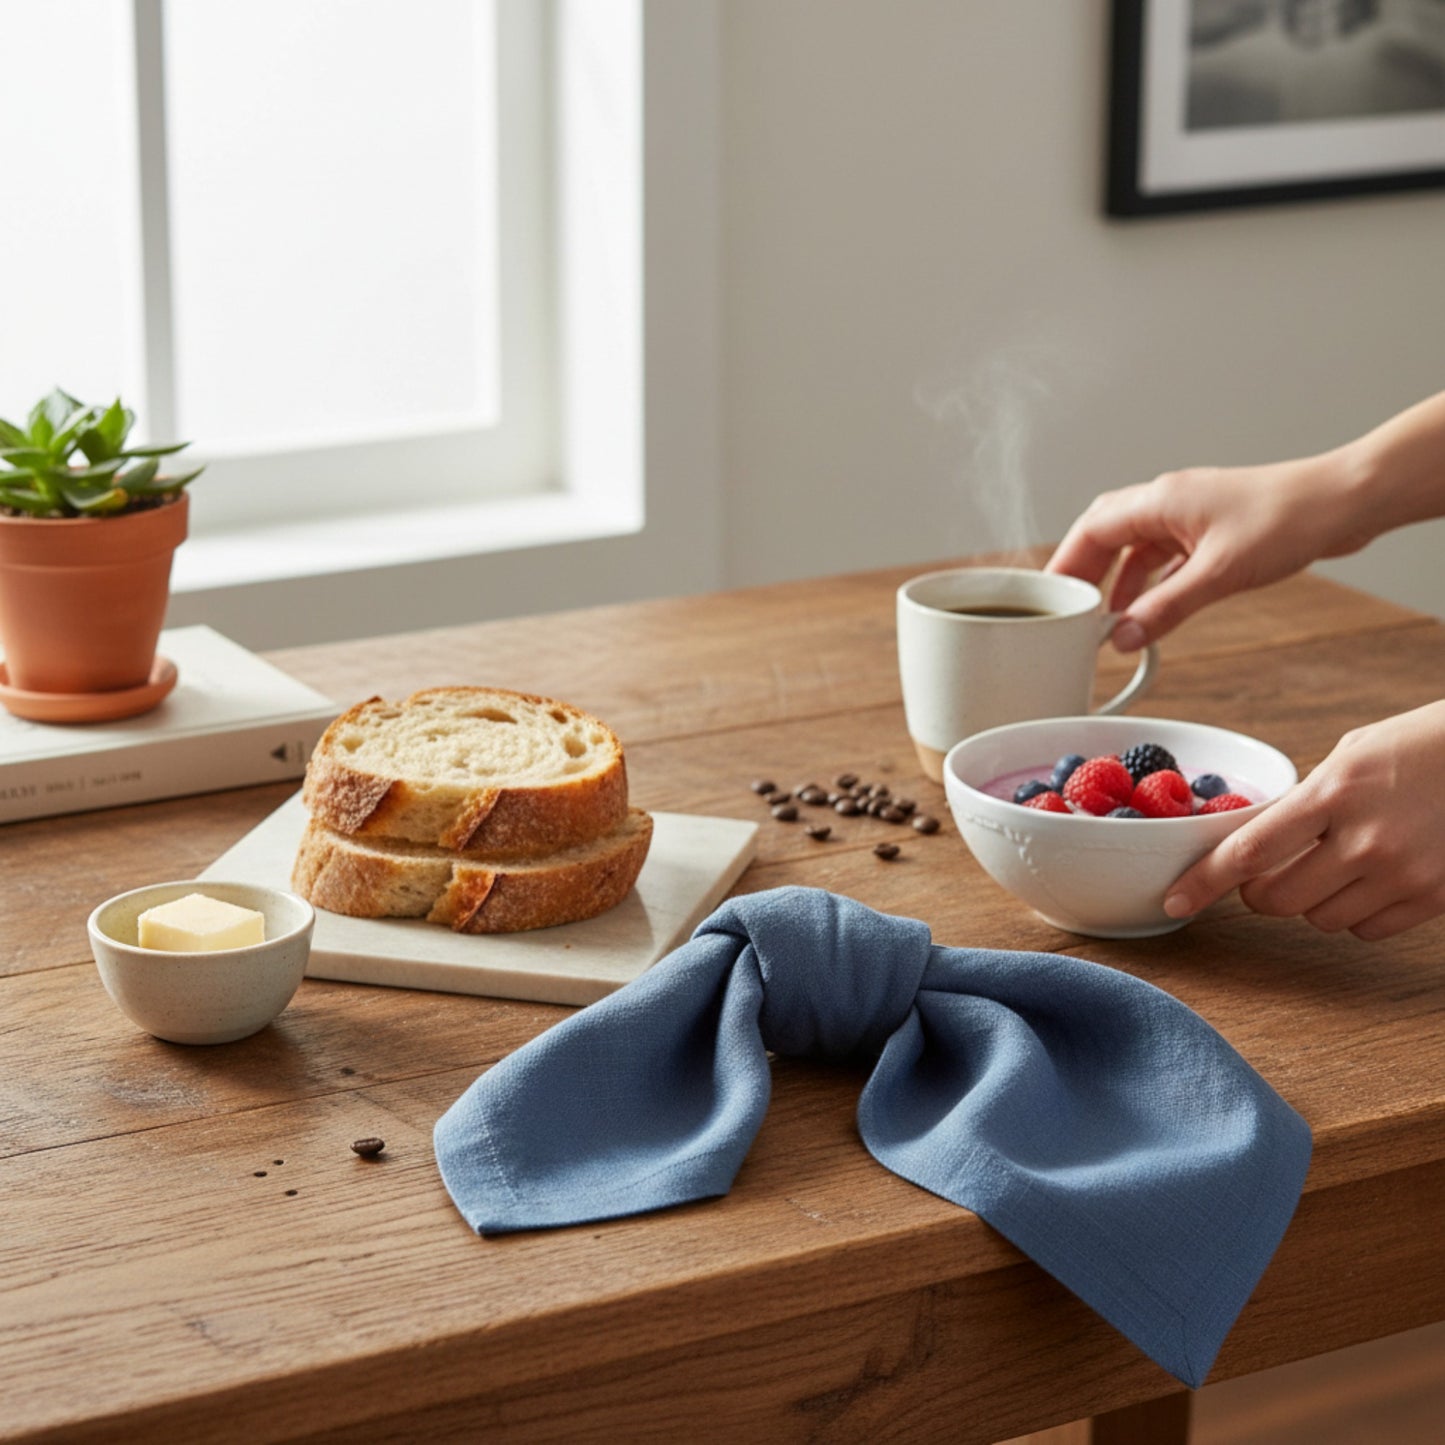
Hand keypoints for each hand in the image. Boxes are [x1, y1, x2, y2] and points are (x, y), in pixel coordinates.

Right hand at [1046, 454, 1366, 650]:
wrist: (1345, 501)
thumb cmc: (1288, 518)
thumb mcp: (1217, 574)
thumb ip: (1165, 608)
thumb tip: (1123, 637)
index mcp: (1159, 500)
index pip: (1090, 531)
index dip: (1065, 566)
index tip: (1049, 600)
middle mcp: (1167, 502)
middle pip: (1104, 534)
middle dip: (1084, 573)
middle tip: (1069, 611)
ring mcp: (1189, 513)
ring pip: (1134, 546)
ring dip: (1117, 581)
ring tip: (1106, 620)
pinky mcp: (1211, 528)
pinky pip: (1163, 555)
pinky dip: (1149, 581)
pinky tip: (1150, 608)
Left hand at [1164, 702, 1444, 939]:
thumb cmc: (1420, 747)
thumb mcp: (1350, 756)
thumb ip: (1305, 801)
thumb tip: (1256, 842)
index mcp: (1335, 792)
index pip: (1251, 850)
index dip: (1205, 881)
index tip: (1176, 900)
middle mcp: (1367, 839)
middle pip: (1277, 899)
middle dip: (1259, 891)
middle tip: (1267, 872)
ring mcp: (1404, 874)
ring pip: (1319, 919)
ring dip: (1311, 900)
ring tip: (1336, 862)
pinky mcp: (1434, 899)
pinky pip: (1366, 930)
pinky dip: (1356, 913)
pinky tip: (1372, 878)